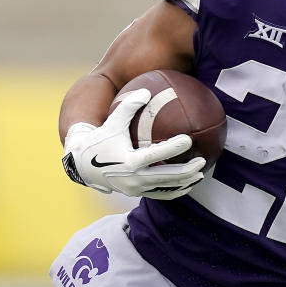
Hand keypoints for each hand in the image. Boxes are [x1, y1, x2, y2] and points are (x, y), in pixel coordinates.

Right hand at [61, 88, 205, 199]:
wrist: (82, 165)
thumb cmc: (100, 139)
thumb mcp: (112, 121)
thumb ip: (129, 106)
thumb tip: (147, 90)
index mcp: (129, 160)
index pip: (156, 155)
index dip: (174, 148)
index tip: (189, 139)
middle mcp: (134, 178)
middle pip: (167, 176)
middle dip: (187, 170)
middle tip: (202, 160)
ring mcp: (136, 189)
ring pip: (166, 189)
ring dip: (185, 183)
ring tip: (200, 174)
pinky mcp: (136, 194)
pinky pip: (160, 195)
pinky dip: (174, 191)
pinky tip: (186, 184)